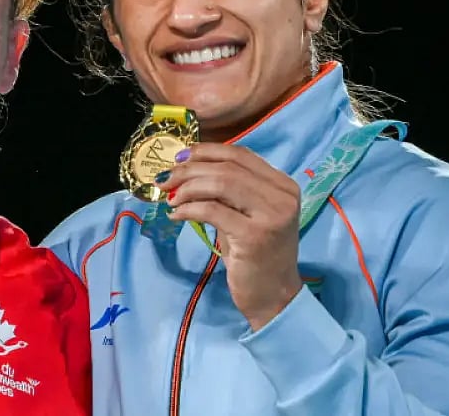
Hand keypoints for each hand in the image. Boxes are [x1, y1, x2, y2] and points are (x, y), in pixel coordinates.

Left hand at [159, 143, 301, 330]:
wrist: (274, 296)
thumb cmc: (256, 255)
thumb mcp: (246, 214)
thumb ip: (229, 190)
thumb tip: (186, 167)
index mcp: (283, 185)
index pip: (240, 154)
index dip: (205, 151)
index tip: (179, 158)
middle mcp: (282, 196)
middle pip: (227, 167)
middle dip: (189, 170)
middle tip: (165, 180)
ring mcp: (272, 215)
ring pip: (220, 184)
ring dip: (187, 188)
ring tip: (170, 198)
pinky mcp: (255, 236)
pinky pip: (212, 210)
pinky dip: (189, 209)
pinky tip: (177, 216)